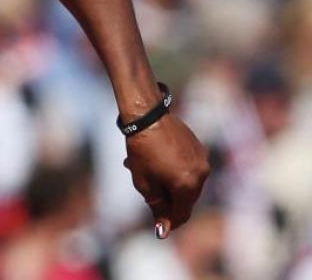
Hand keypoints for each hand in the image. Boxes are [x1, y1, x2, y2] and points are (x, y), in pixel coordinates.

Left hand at [123, 113, 209, 237]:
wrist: (147, 115)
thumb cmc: (142, 149)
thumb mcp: (144, 182)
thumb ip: (156, 206)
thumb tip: (163, 229)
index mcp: (187, 186)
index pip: (181, 214)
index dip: (169, 223)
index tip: (159, 228)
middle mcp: (201, 175)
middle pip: (185, 199)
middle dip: (167, 200)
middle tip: (148, 193)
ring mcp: (202, 161)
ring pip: (187, 182)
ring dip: (169, 183)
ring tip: (146, 172)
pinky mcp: (199, 148)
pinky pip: (189, 167)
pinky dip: (175, 170)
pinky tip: (156, 161)